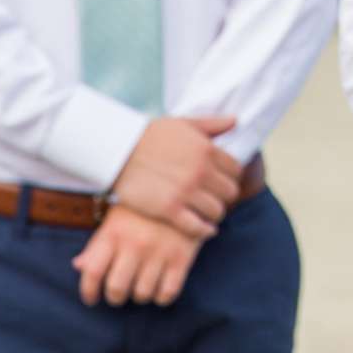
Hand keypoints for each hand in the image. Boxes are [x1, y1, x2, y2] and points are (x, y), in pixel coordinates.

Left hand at [72, 206, 201, 306]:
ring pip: (142, 294)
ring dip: (140, 295)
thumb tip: (78, 266)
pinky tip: (161, 287)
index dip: (88, 292)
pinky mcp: (183, 257)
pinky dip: (162, 297)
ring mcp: (160, 251)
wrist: (185, 190)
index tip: (92, 298)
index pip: (92, 272)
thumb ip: (97, 243)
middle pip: (117, 289)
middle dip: (115, 297)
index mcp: (114, 232)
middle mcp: (136, 243)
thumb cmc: (144, 208)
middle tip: (119, 293)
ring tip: (142, 285)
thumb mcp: (117, 219)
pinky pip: (168, 292)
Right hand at [110, 116, 241, 238]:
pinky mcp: (168, 209)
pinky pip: (197, 226)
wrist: (117, 150)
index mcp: (207, 150)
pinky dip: (203, 231)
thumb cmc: (150, 135)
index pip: (236, 171)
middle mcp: (201, 171)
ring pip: (217, 211)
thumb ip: (212, 125)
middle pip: (230, 192)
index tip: (223, 182)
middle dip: (225, 196)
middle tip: (215, 199)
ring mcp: (185, 191)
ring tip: (207, 213)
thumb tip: (235, 121)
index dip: (231, 178)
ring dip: (214, 214)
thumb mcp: (184, 124)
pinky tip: (204, 230)